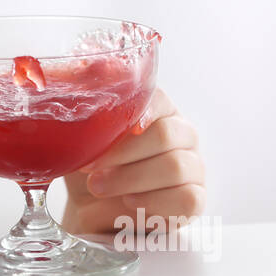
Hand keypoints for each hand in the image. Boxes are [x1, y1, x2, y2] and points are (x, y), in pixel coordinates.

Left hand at [61, 87, 204, 234]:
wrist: (90, 209)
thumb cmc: (91, 165)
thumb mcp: (81, 132)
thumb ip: (88, 98)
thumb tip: (86, 66)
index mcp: (158, 110)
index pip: (158, 98)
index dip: (136, 111)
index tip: (112, 128)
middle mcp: (181, 134)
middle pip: (164, 134)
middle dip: (122, 153)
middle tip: (90, 167)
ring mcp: (192, 167)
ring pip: (175, 167)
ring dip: (130, 178)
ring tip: (99, 186)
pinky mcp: (194, 200)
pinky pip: (187, 198)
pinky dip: (153, 201)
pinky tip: (129, 202)